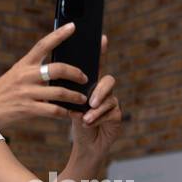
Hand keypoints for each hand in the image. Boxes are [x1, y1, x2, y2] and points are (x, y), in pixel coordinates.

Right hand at [0, 23, 89, 132]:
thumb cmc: (1, 94)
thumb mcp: (14, 76)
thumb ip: (32, 72)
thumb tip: (55, 71)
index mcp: (23, 64)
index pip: (43, 44)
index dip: (59, 34)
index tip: (73, 26)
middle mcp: (25, 76)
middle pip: (58, 69)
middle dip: (75, 73)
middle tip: (85, 77)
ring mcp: (26, 93)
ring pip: (59, 92)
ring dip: (74, 96)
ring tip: (82, 99)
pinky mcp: (27, 109)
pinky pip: (52, 110)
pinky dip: (64, 113)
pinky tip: (69, 114)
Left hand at [69, 34, 120, 153]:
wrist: (85, 144)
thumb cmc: (76, 121)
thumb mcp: (68, 105)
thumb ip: (68, 94)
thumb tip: (64, 86)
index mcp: (91, 84)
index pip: (96, 65)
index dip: (101, 52)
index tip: (102, 38)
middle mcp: (104, 91)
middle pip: (108, 81)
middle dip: (100, 90)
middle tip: (90, 101)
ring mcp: (112, 103)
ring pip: (110, 99)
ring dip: (96, 109)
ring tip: (86, 116)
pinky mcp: (117, 116)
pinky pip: (111, 113)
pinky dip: (97, 119)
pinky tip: (88, 123)